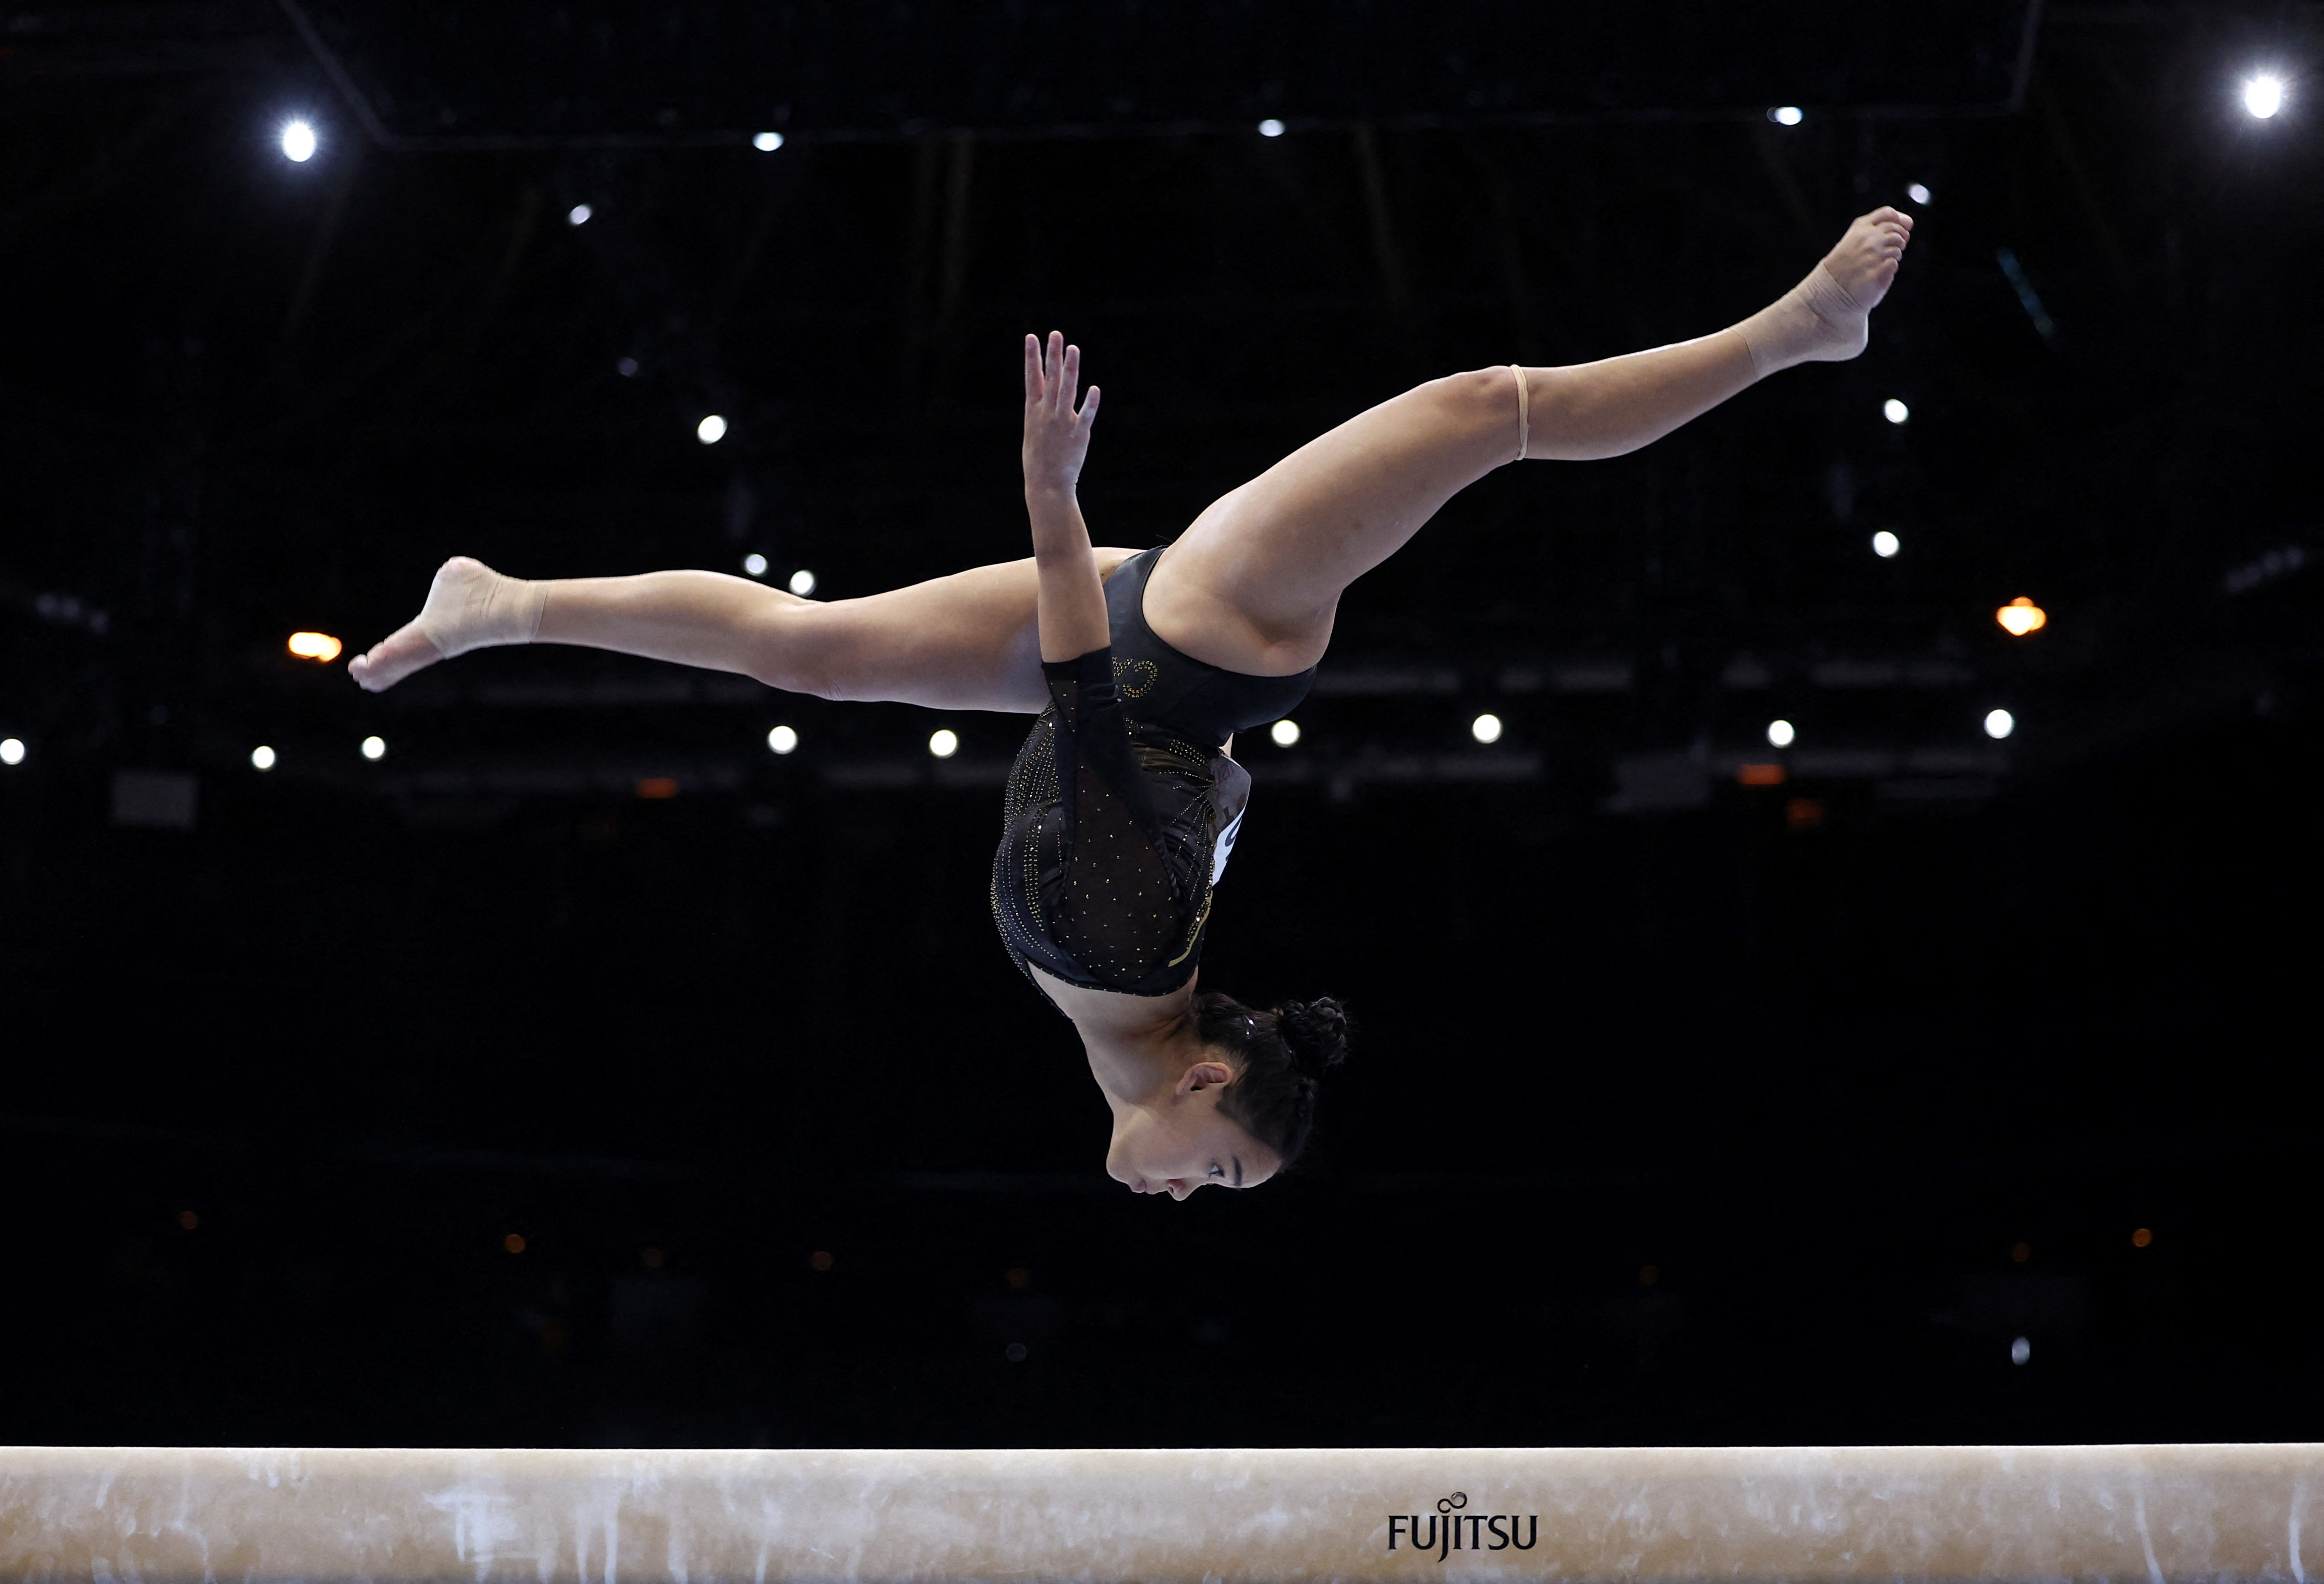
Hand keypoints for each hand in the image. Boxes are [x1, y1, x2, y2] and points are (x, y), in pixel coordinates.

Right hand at [1022, 331, 1099, 497]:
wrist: (1046, 484)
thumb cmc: (1039, 458)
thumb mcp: (1034, 429)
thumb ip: (1041, 408)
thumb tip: (1045, 390)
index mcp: (1033, 411)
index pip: (1032, 378)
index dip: (1032, 357)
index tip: (1031, 337)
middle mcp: (1046, 413)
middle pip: (1050, 378)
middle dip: (1052, 355)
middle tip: (1055, 334)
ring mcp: (1062, 423)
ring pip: (1066, 391)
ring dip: (1070, 369)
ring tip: (1073, 349)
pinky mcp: (1078, 434)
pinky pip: (1085, 416)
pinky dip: (1090, 403)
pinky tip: (1094, 389)